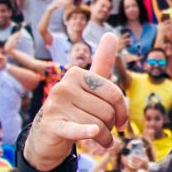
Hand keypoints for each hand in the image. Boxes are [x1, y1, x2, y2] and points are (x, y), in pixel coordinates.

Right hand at [20, 32, 126, 168]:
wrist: (48, 136)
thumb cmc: (75, 108)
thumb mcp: (89, 85)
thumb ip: (101, 62)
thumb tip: (110, 33)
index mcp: (76, 74)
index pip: (114, 94)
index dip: (122, 111)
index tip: (121, 121)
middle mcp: (64, 86)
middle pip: (107, 111)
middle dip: (110, 125)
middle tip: (103, 129)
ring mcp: (56, 105)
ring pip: (98, 125)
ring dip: (104, 138)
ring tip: (97, 138)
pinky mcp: (52, 125)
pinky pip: (76, 128)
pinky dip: (86, 132)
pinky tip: (93, 133)